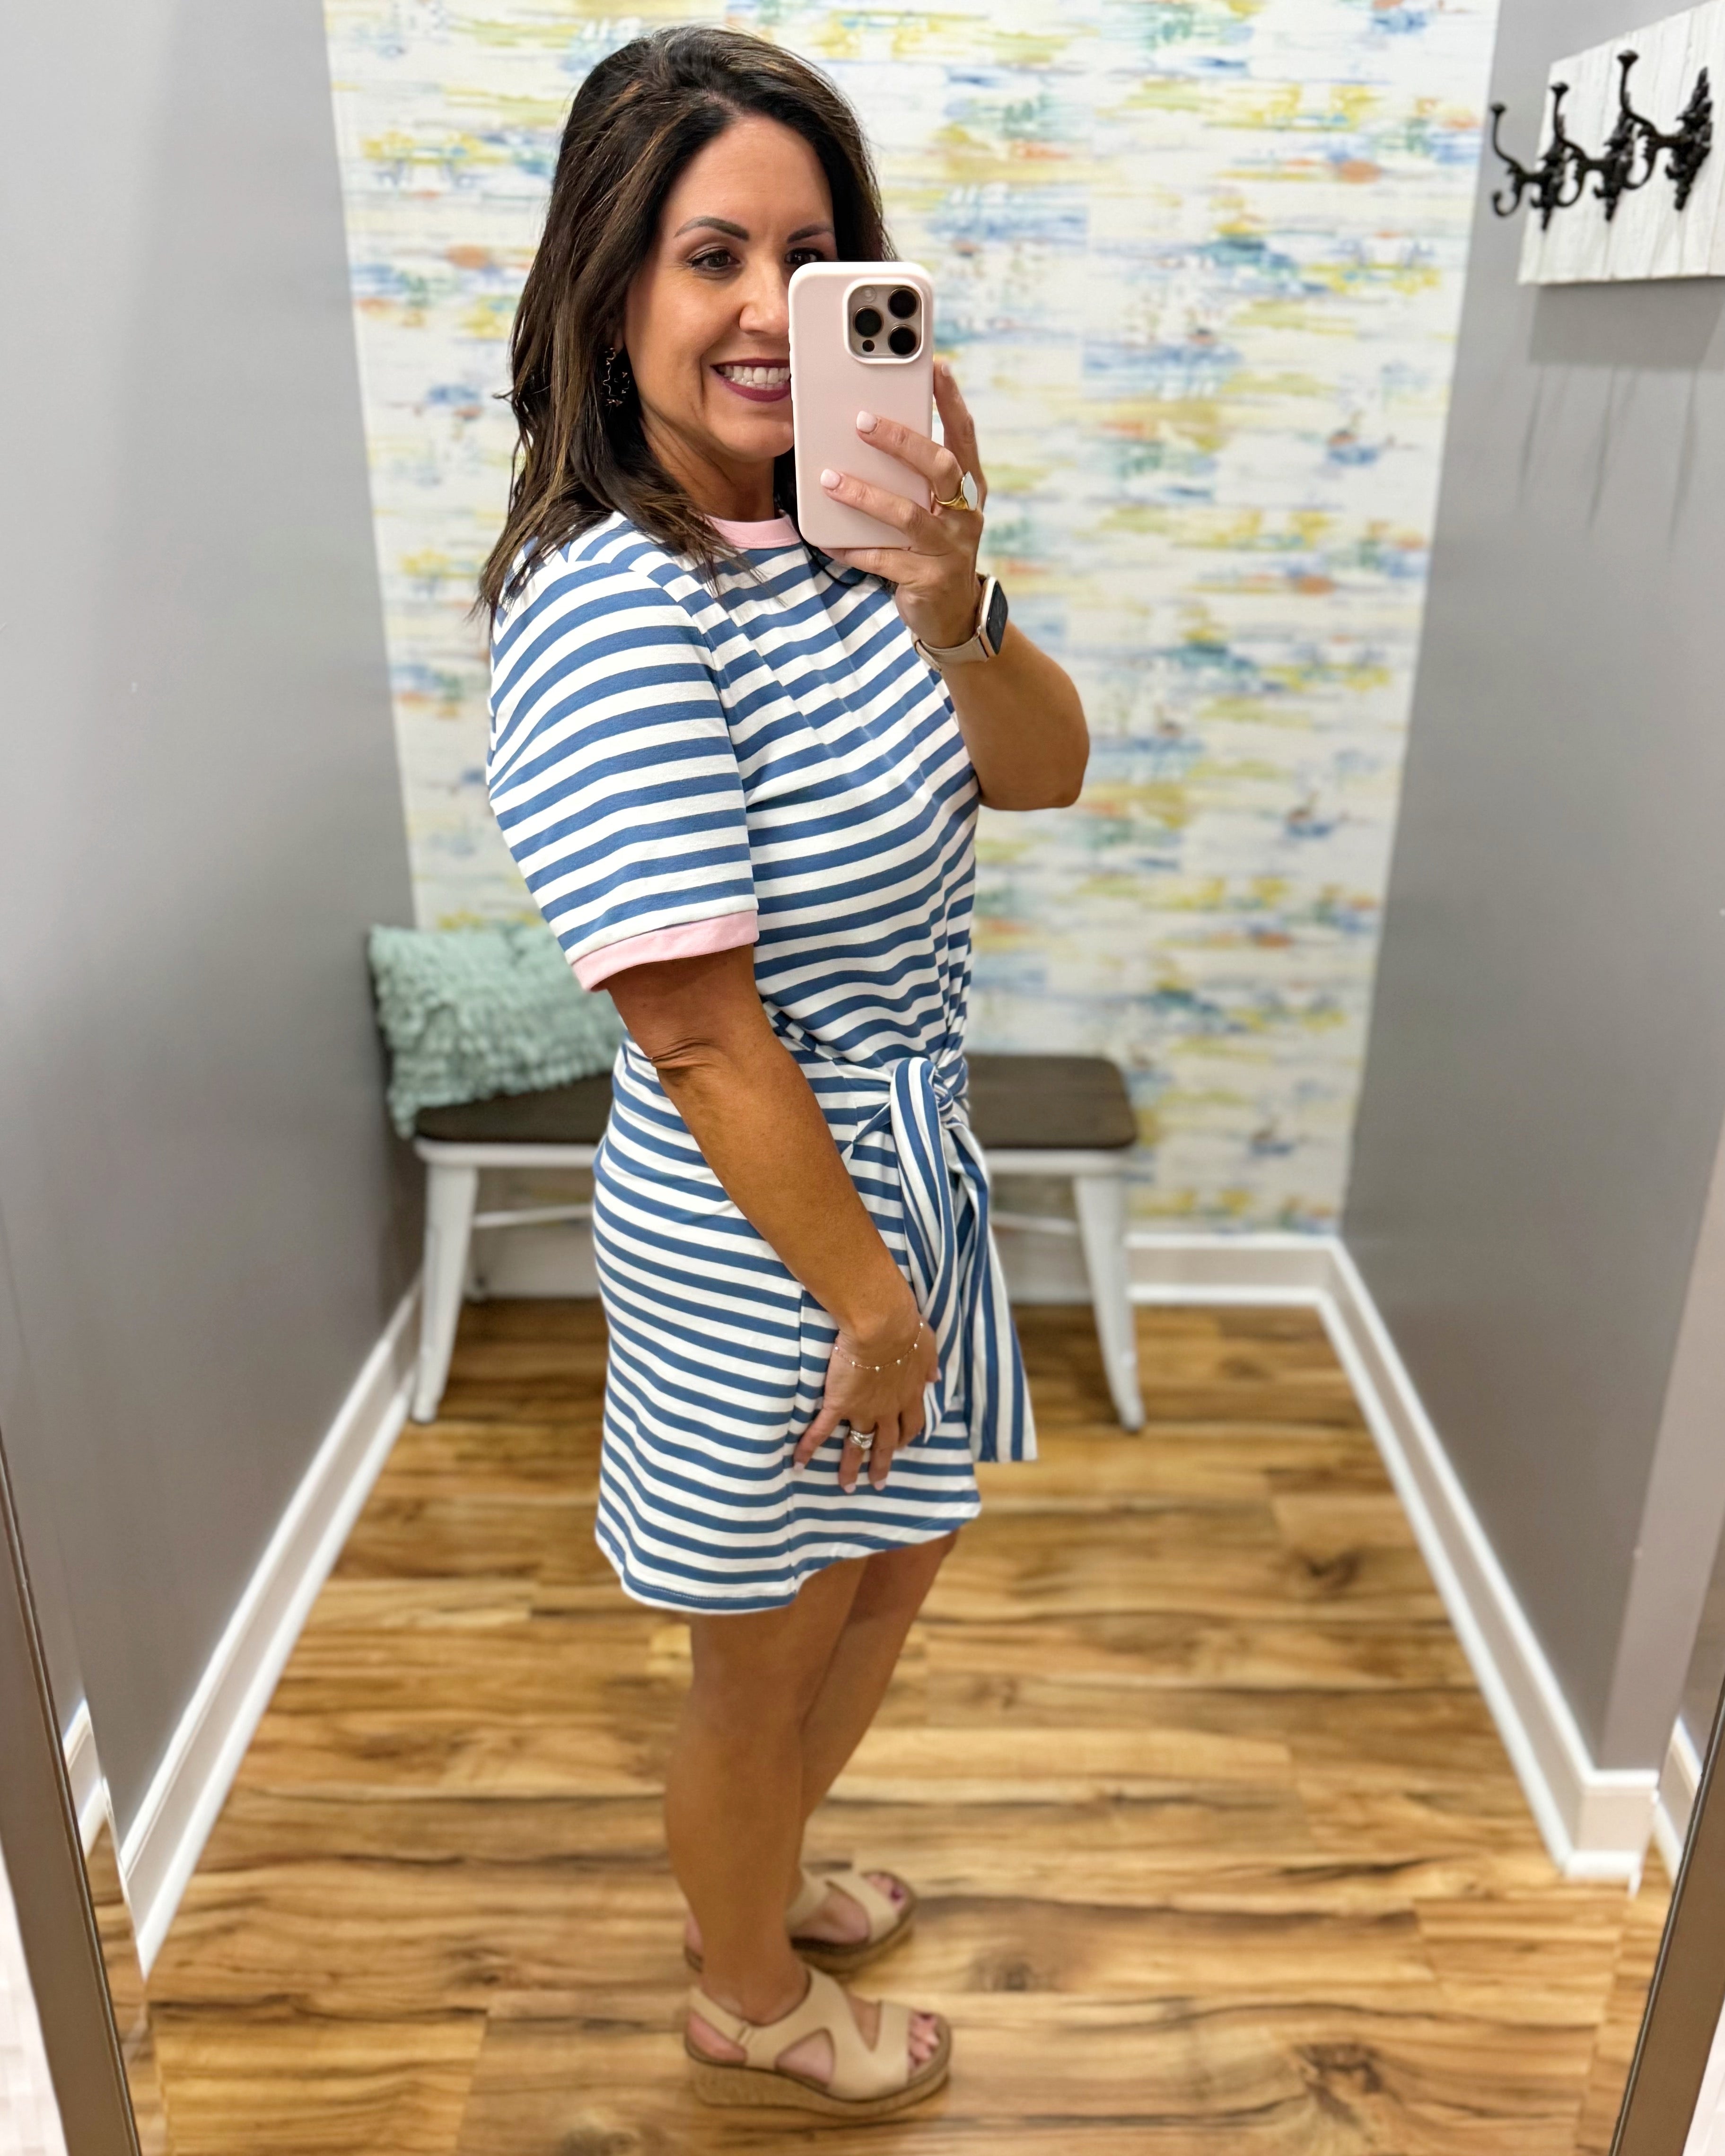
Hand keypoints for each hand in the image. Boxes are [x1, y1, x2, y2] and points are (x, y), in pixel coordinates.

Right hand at [794, 1302, 940, 1491]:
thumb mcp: (927, 1346)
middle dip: (882, 1463)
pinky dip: (810, 1447)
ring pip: (857, 1445)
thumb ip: (929, 1364)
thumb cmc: (906, 1329)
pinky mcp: (839, 1404)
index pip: (911, 1424)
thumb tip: (934, 1377)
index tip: (903, 1445)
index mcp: (909, 1394)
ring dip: (851, 1467)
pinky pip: (823, 1430)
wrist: (882, 1326)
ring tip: (846, 1486)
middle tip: (878, 1482)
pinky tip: (799, 1463)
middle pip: (886, 1443)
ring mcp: (863, 1409)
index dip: (906, 1437)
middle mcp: (888, 1409)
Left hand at [819, 361, 989, 651]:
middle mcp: (964, 515)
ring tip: (829, 479)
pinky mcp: (927, 579)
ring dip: (865, 495)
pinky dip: (851, 548)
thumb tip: (869, 430)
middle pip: (939, 467)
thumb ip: (915, 475)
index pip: (964, 436)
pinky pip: (882, 560)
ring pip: (906, 515)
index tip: (937, 367)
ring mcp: (949, 549)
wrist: (952, 614)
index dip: (952, 401)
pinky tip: (826, 539)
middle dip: (901, 441)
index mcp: (969, 488)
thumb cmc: (934, 546)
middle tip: (862, 420)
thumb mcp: (934, 507)